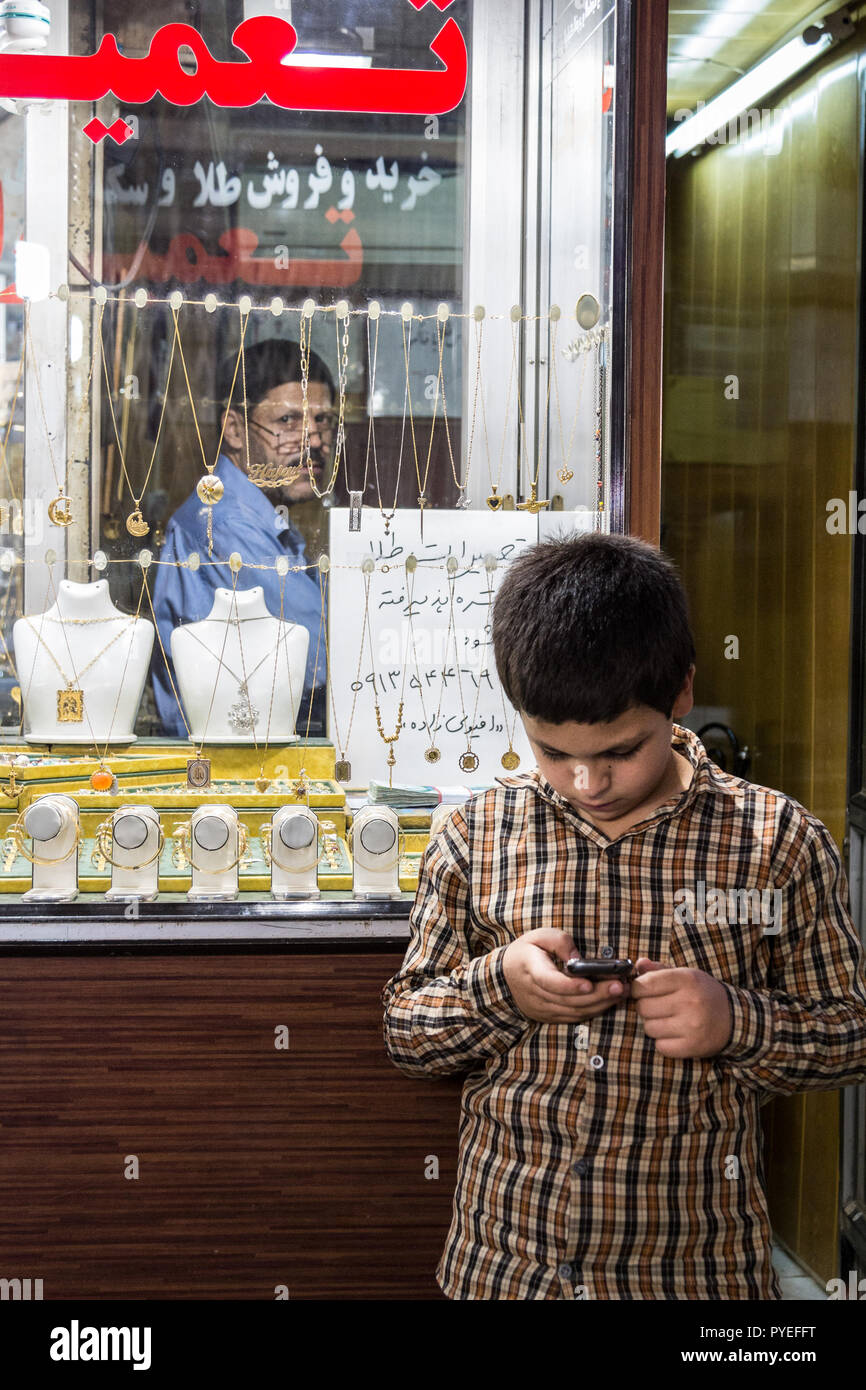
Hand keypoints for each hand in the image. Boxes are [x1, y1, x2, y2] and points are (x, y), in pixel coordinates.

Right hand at [503, 929, 630, 1023]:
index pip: (550, 982)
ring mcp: (541, 1008)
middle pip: (568, 1000)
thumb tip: (579, 959)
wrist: (505, 976)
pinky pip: (573, 1017)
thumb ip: (560, 942)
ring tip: (621, 992)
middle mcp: (535, 993)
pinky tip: (608, 1001)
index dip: (571, 986)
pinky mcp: (549, 1016)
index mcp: (530, 969)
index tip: (590, 983)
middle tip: (620, 986)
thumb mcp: (540, 936)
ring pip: (574, 1011)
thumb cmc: (527, 952)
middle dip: (597, 994)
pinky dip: (592, 1010)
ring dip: (600, 1004)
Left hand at [630, 958, 732, 1058]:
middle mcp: (689, 1001)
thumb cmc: (702, 993)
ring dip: (654, 1025)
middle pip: (643, 1007)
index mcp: (686, 979)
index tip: (643, 991)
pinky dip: (664, 1042)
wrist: (734, 1019)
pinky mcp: (693, 1046)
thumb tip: (638, 964)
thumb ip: (659, 969)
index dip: (638, 989)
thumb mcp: (685, 975)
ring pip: (649, 1028)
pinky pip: (660, 1046)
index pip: (644, 985)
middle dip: (646, 1007)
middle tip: (658, 1007)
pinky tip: (675, 1034)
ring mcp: (692, 1025)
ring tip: (668, 1020)